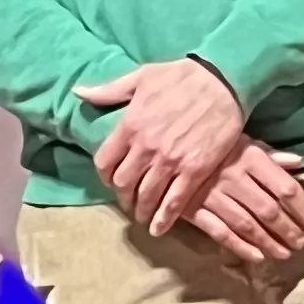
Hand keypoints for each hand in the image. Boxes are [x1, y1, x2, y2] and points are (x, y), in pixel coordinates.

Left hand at [78, 56, 249, 237]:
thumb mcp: (141, 76)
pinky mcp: (195, 170)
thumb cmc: (182, 75)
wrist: (224, 80)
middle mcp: (146, 147)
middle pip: (123, 184)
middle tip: (128, 202)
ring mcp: (170, 161)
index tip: (111, 181)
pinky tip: (159, 228)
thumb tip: (80, 92)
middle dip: (123, 197)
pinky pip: (175, 202)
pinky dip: (164, 219)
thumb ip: (109, 91)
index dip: (104, 177)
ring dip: (141, 211)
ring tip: (143, 215)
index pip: (104, 162)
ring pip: (146, 196)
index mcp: (130, 125)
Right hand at [186, 139, 303, 264]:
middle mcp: (234, 177)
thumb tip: (300, 161)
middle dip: (289, 230)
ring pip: (247, 224)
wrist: (167, 146)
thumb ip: (270, 154)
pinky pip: (220, 232)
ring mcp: (212, 195)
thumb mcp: (241, 140)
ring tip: (284, 254)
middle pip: (269, 210)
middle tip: (302, 244)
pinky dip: (239, 246)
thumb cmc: (210, 142)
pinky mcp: (193, 209)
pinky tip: (256, 257)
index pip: (286, 188)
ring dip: (268, 242)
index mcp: (250, 158)